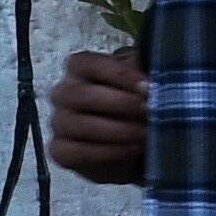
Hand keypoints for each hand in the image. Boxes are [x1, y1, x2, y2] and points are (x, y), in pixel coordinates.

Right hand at [47, 47, 149, 185]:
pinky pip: (79, 152)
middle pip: (81, 95)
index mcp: (79, 68)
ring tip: (146, 133)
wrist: (131, 144)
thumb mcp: (142, 83)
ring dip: (118, 130)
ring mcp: (59, 123)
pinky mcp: (60, 152)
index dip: (118, 74)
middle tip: (150, 111)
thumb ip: (145, 72)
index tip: (148, 86)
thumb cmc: (134, 104)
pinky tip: (132, 149)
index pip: (89, 63)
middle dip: (120, 104)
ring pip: (79, 125)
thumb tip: (157, 73)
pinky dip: (109, 152)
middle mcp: (63, 93)